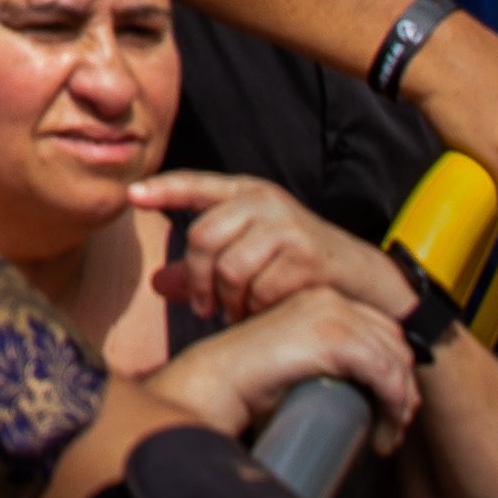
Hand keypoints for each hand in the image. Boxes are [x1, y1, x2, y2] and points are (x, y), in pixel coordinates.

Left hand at [134, 172, 407, 326]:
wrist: (364, 281)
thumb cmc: (299, 266)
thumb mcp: (250, 256)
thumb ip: (203, 267)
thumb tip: (156, 285)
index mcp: (248, 193)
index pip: (196, 184)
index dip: (163, 189)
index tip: (133, 196)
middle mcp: (265, 201)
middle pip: (201, 238)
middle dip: (196, 280)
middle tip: (204, 306)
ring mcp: (286, 226)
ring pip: (228, 269)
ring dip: (228, 301)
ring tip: (237, 311)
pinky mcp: (305, 257)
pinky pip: (258, 290)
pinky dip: (256, 310)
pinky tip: (265, 312)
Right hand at [137, 284, 422, 451]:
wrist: (219, 378)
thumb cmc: (247, 379)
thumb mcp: (294, 360)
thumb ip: (319, 359)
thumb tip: (355, 388)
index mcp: (319, 300)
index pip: (378, 328)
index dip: (392, 367)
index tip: (389, 404)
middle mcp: (329, 300)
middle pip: (394, 340)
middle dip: (402, 386)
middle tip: (393, 424)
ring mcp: (331, 314)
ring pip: (395, 358)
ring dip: (400, 402)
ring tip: (389, 432)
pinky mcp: (332, 337)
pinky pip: (384, 372)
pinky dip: (392, 404)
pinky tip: (385, 429)